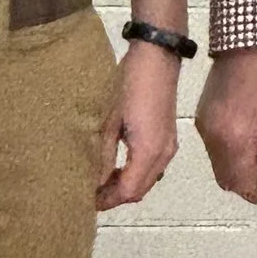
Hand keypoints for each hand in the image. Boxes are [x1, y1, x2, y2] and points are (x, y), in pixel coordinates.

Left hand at [97, 40, 177, 209]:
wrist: (156, 57)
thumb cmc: (128, 85)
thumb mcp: (109, 121)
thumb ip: (104, 155)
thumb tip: (94, 181)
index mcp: (148, 151)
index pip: (129, 190)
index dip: (108, 200)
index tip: (87, 201)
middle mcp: (163, 154)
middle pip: (140, 189)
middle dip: (116, 196)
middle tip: (91, 193)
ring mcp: (169, 146)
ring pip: (148, 180)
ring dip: (126, 185)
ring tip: (101, 181)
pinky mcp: (168, 137)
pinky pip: (153, 167)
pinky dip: (136, 173)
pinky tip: (118, 165)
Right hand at [196, 47, 256, 201]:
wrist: (244, 46)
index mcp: (233, 142)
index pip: (242, 184)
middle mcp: (213, 141)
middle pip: (227, 180)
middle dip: (247, 183)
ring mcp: (203, 130)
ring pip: (219, 166)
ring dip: (238, 168)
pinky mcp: (201, 119)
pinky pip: (214, 149)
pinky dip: (229, 152)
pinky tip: (245, 135)